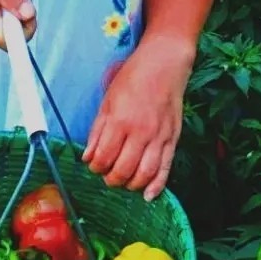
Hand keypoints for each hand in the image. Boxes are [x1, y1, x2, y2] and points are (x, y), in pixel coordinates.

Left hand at [83, 37, 193, 201]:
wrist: (164, 64)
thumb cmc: (133, 78)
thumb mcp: (107, 101)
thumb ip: (98, 131)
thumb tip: (88, 156)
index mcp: (120, 121)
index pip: (104, 157)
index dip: (95, 166)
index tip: (94, 165)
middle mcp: (141, 132)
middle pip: (123, 170)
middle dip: (111, 179)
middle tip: (107, 176)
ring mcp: (159, 136)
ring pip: (144, 174)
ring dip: (131, 184)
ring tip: (124, 182)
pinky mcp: (173, 138)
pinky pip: (166, 168)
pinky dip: (157, 186)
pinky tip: (148, 195)